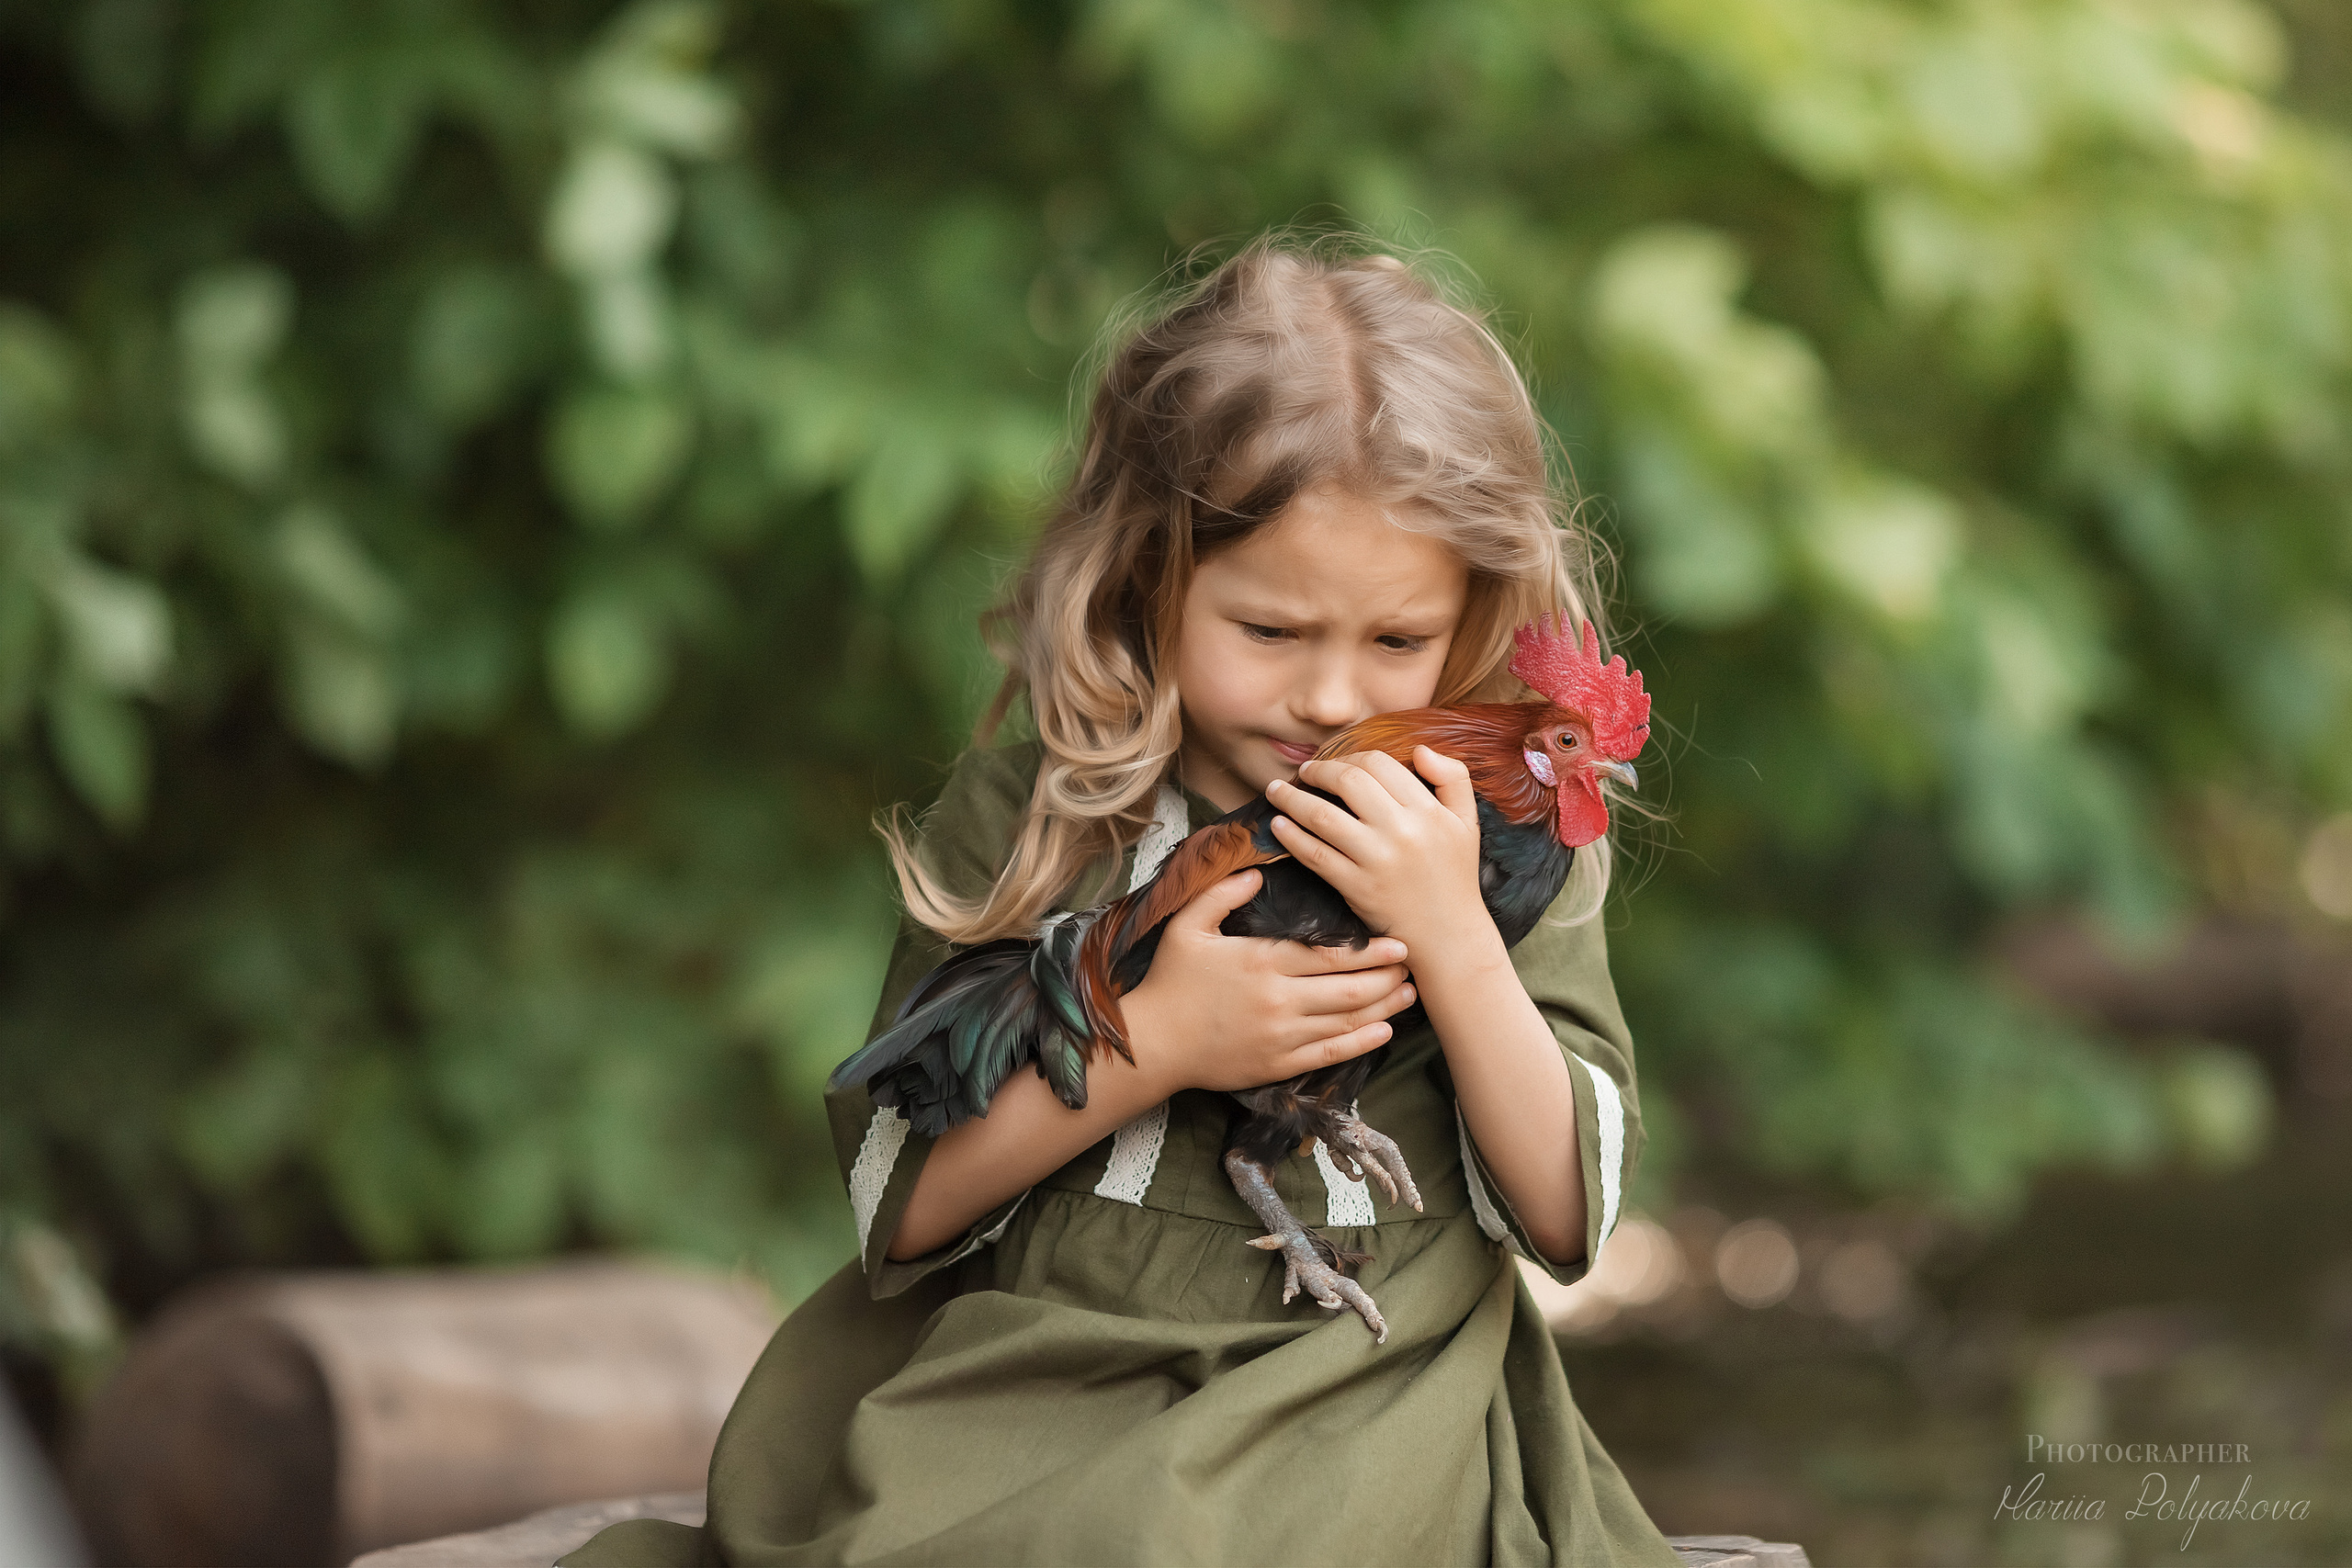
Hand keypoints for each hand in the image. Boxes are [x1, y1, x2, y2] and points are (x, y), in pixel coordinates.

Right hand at [1119, 867, 1416, 1093]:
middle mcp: (1279, 1000)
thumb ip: (1222, 894)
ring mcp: (1281, 1036)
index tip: (1399, 943)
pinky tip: (1383, 1031)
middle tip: (1413, 966)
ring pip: (1347, 1022)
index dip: (1371, 951)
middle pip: (1350, 989)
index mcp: (1262, 962)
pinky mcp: (1278, 1065)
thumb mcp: (1187, 927)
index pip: (1330, 955)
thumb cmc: (1171, 982)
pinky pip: (1330, 1054)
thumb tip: (1257, 871)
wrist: (1153, 1044)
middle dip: (1388, 977)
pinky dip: (1361, 1043)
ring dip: (1384, 1008)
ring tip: (1409, 994)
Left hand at [1267, 746, 1487, 957]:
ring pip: (1323, 815)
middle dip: (1318, 770)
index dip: (1351, 756)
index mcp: (1427, 810)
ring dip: (1291, 799)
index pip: (1379, 764)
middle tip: (1303, 772)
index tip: (1335, 763)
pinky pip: (1315, 854)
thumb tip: (1420, 749)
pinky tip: (1278, 825)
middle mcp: (1402, 831)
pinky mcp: (1357, 887)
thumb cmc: (1455, 875)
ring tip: (1275, 791)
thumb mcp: (1467, 822)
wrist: (1449, 935)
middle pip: (1348, 781)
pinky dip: (1291, 836)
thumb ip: (1454, 777)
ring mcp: (1377, 859)